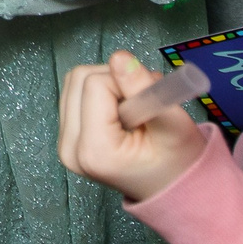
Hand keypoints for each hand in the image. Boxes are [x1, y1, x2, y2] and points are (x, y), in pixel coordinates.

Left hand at [57, 51, 208, 201]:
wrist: (171, 186)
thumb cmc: (177, 160)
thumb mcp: (174, 124)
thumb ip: (145, 90)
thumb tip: (119, 57)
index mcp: (95, 151)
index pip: (97, 84)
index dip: (127, 84)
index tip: (148, 105)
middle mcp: (71, 150)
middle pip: (80, 78)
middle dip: (114, 80)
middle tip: (142, 102)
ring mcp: (65, 145)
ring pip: (75, 80)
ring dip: (107, 83)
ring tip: (134, 107)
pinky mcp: (65, 137)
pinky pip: (74, 92)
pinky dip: (98, 92)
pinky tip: (120, 112)